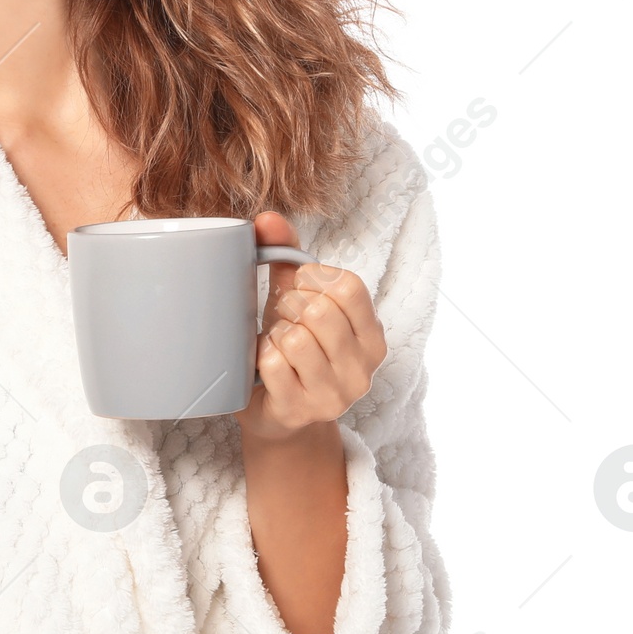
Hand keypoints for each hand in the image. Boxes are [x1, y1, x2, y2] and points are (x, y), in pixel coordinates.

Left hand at [234, 210, 386, 442]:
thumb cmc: (289, 350)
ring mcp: (335, 394)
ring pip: (295, 339)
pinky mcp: (301, 411)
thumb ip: (287, 256)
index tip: (298, 291)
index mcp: (372, 336)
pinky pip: (272, 365)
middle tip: (283, 321)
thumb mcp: (295, 301)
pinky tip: (265, 367)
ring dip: (274, 335)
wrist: (277, 416)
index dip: (312, 280)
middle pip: (320, 311)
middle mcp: (363, 368)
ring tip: (276, 345)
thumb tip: (266, 217)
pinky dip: (260, 358)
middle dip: (289, 308)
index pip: (348, 286)